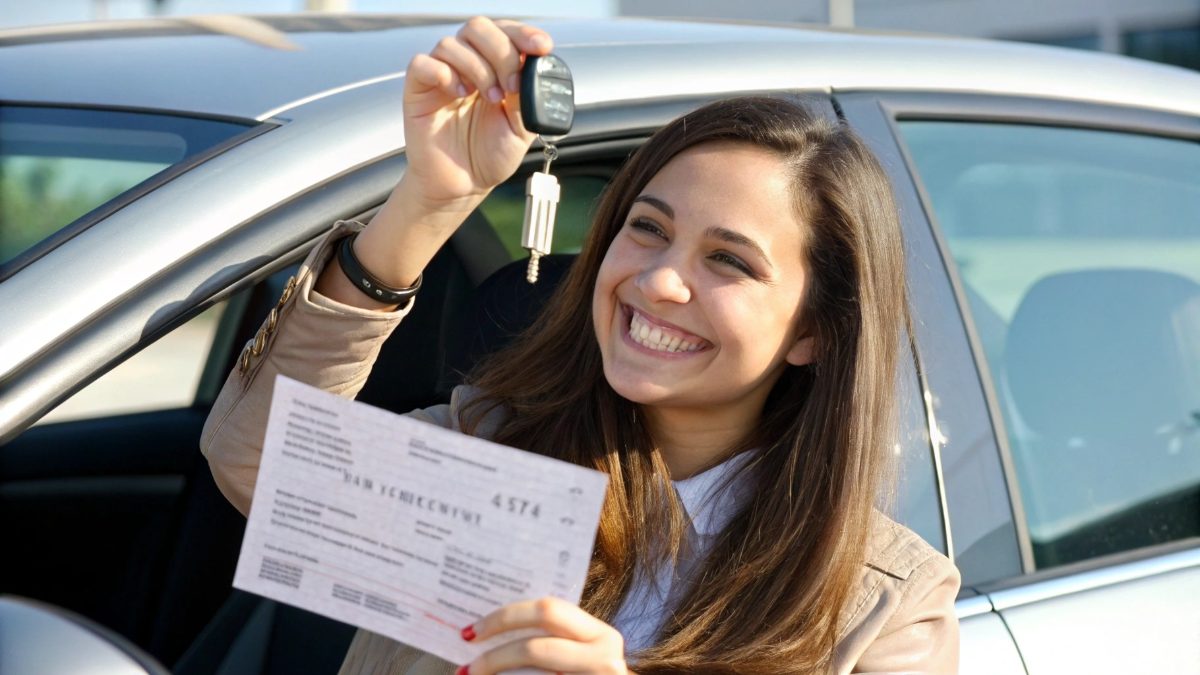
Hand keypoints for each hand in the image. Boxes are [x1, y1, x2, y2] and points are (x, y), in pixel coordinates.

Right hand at [402, 17, 553, 210]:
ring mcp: (441, 76)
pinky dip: (443, 73)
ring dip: (478, 68)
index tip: (541, 47)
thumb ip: (528, 95)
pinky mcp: (418, 91)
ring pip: (452, 44)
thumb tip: (534, 66)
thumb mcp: (522, 126)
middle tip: (511, 86)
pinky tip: (459, 93)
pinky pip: (422, 64)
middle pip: (478, 28)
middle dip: (502, 52)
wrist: (464, 185)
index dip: (523, 33)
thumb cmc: (490, 156)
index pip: (505, 32)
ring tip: (490, 99)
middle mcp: (467, 65)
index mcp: (494, 68)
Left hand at [459, 596, 627, 674]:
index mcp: (601, 635)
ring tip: (469, 674)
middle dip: (495, 654)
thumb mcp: (581, 651)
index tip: (472, 630)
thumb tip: (491, 630)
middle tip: (467, 660)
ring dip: (495, 672)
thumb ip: (553, 637)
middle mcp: (603, 659)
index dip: (504, 617)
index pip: (548, 611)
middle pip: (535, 648)